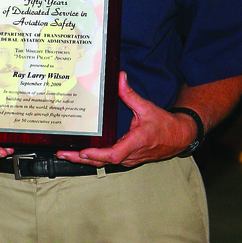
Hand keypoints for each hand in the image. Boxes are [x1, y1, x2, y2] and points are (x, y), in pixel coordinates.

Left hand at [56, 71, 195, 166]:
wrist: (180, 137)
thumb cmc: (165, 125)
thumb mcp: (146, 107)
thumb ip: (130, 94)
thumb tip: (119, 78)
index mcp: (137, 142)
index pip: (115, 154)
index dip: (98, 155)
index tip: (83, 152)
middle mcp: (132, 154)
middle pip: (104, 162)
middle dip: (81, 159)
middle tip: (63, 154)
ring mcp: (130, 159)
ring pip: (105, 163)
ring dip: (85, 160)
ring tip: (65, 154)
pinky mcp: (128, 160)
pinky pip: (109, 161)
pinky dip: (94, 159)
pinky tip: (80, 154)